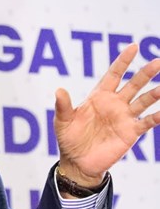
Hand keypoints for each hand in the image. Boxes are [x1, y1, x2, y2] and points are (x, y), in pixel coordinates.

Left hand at [54, 43, 159, 185]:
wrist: (77, 162)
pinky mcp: (130, 132)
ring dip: (155, 93)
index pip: (114, 75)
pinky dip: (157, 116)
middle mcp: (114, 104)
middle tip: (158, 61)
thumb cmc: (68, 139)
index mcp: (98, 97)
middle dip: (145, 73)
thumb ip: (63, 106)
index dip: (123, 61)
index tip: (134, 46)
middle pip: (133, 84)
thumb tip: (59, 90)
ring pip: (144, 101)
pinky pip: (147, 122)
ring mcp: (124, 117)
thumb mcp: (62, 121)